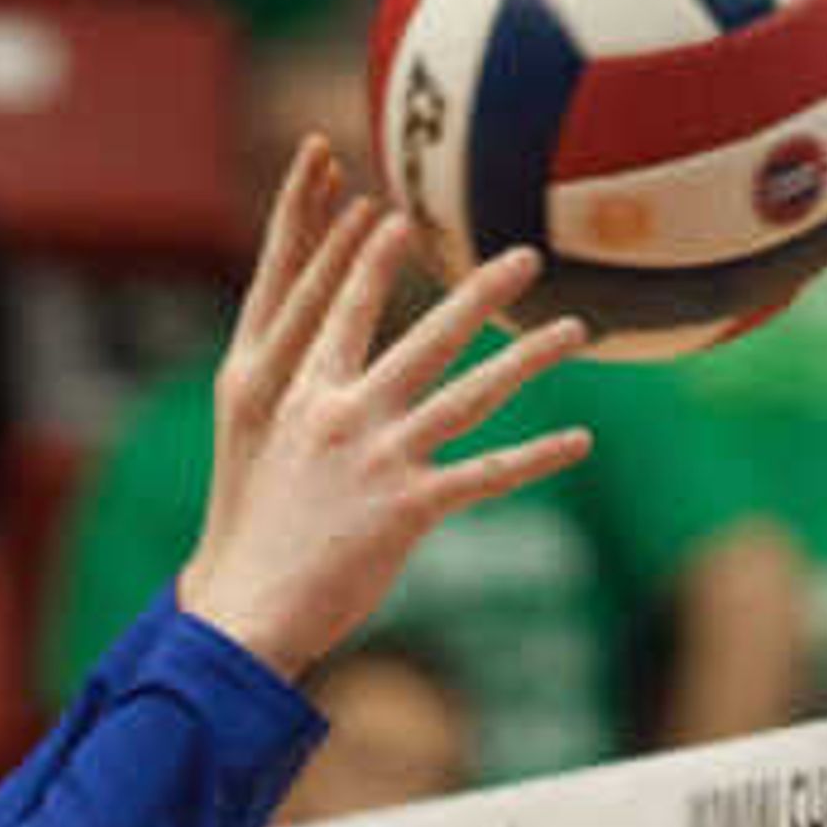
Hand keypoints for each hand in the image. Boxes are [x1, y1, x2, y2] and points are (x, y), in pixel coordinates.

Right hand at [180, 143, 587, 683]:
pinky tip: (580, 441)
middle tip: (527, 255)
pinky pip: (486, 475)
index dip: (372, 264)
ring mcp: (381, 459)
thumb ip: (314, 427)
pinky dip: (536, 458)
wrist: (247, 608)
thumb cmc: (255, 541)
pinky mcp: (409, 509)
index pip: (346, 314)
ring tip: (576, 329)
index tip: (398, 219)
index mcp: (306, 400)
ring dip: (529, 357)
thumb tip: (341, 410)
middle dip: (480, 292)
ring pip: (472, 395)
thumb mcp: (270, 462)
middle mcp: (346, 417)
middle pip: (428, 339)